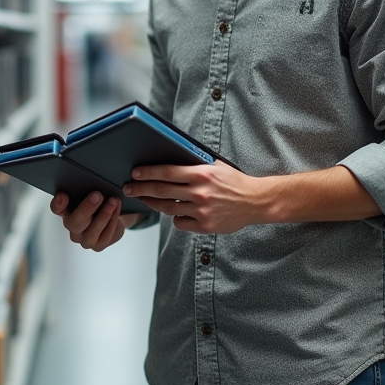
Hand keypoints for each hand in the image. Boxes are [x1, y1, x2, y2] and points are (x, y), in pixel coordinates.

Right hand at [50, 191, 141, 251]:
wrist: (114, 218)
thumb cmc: (100, 204)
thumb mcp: (92, 194)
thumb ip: (86, 190)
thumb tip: (92, 180)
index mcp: (66, 212)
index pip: (57, 209)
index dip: (58, 204)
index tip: (64, 195)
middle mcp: (73, 228)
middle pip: (75, 222)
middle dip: (86, 208)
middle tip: (97, 195)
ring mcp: (85, 239)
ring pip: (92, 231)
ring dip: (104, 214)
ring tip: (113, 200)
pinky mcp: (98, 246)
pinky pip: (106, 235)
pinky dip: (113, 220)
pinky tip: (117, 209)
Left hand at [124, 160, 265, 233]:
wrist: (255, 201)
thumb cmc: (234, 181)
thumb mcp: (216, 166)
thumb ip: (195, 164)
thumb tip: (172, 159)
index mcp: (202, 174)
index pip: (168, 172)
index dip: (148, 173)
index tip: (135, 173)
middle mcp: (200, 193)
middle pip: (162, 191)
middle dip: (141, 190)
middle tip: (128, 189)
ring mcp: (202, 211)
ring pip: (168, 208)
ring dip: (153, 204)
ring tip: (145, 200)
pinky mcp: (205, 226)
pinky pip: (181, 222)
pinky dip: (176, 218)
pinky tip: (176, 212)